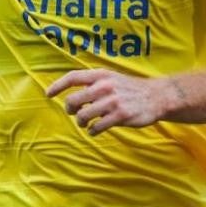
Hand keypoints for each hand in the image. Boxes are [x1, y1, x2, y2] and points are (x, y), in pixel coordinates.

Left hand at [45, 69, 170, 135]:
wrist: (157, 96)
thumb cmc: (130, 88)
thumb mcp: (112, 78)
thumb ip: (94, 84)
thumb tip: (74, 96)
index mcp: (101, 75)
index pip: (72, 78)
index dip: (57, 86)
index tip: (48, 94)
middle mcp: (105, 86)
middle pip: (73, 100)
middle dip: (70, 110)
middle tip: (75, 113)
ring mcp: (113, 101)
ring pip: (83, 116)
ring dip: (81, 123)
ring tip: (87, 123)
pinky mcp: (121, 116)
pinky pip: (97, 127)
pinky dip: (93, 131)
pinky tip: (96, 130)